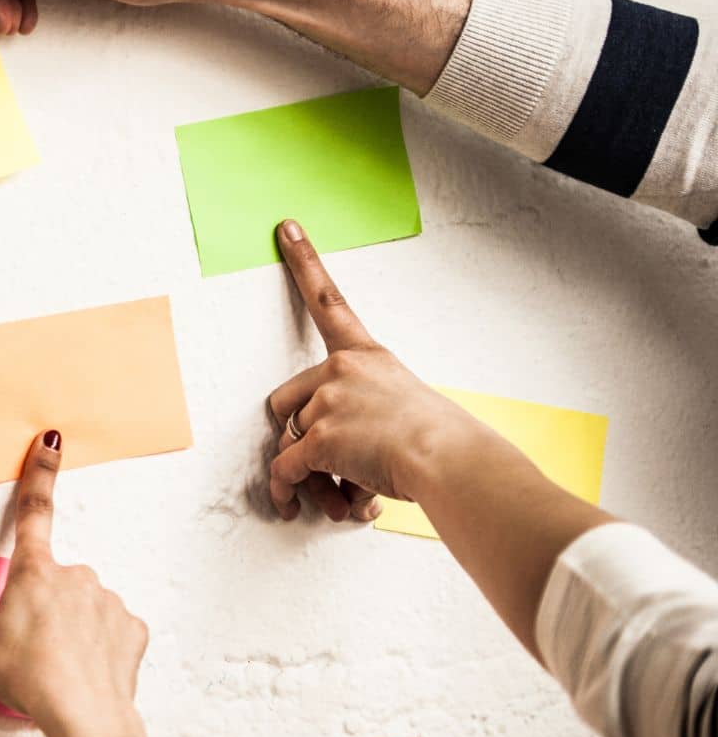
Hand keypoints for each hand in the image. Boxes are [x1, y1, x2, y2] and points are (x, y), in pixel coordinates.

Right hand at [0, 430, 162, 736]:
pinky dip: (97, 650)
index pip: (33, 512)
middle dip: (43, 608)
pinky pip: (109, 633)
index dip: (39, 474)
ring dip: (70, 631)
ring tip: (55, 669)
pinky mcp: (132, 630)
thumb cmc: (29, 676)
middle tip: (29, 648)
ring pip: (83, 609)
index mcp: (34, 571)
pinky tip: (86, 672)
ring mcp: (108, 601)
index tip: (51, 442)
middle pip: (54, 583)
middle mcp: (76, 576)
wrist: (82, 714)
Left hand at [265, 219, 511, 520]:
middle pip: (287, 403)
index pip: (330, 302)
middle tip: (327, 468)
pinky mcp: (318, 436)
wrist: (452, 462)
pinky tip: (295, 508)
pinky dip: (287, 493)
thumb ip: (369, 420)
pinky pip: (285, 470)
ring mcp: (327, 401)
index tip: (286, 228)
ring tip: (340, 499)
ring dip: (309, 477)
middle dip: (299, 438)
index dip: (304, 263)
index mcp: (367, 356)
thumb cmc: (444, 446)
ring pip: (289, 444)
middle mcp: (342, 370)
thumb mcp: (410, 410)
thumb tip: (348, 469)